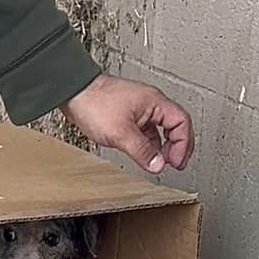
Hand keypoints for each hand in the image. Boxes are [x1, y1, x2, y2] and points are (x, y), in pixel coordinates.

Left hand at [62, 74, 194, 175]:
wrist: (74, 93)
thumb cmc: (95, 103)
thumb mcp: (121, 133)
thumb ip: (142, 151)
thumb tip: (158, 165)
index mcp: (154, 102)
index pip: (181, 122)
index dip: (183, 144)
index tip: (177, 162)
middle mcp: (150, 103)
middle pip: (175, 125)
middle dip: (178, 146)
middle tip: (174, 164)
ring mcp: (140, 109)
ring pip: (161, 130)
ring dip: (162, 147)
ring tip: (158, 162)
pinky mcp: (129, 115)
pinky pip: (147, 131)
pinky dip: (149, 144)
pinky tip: (143, 154)